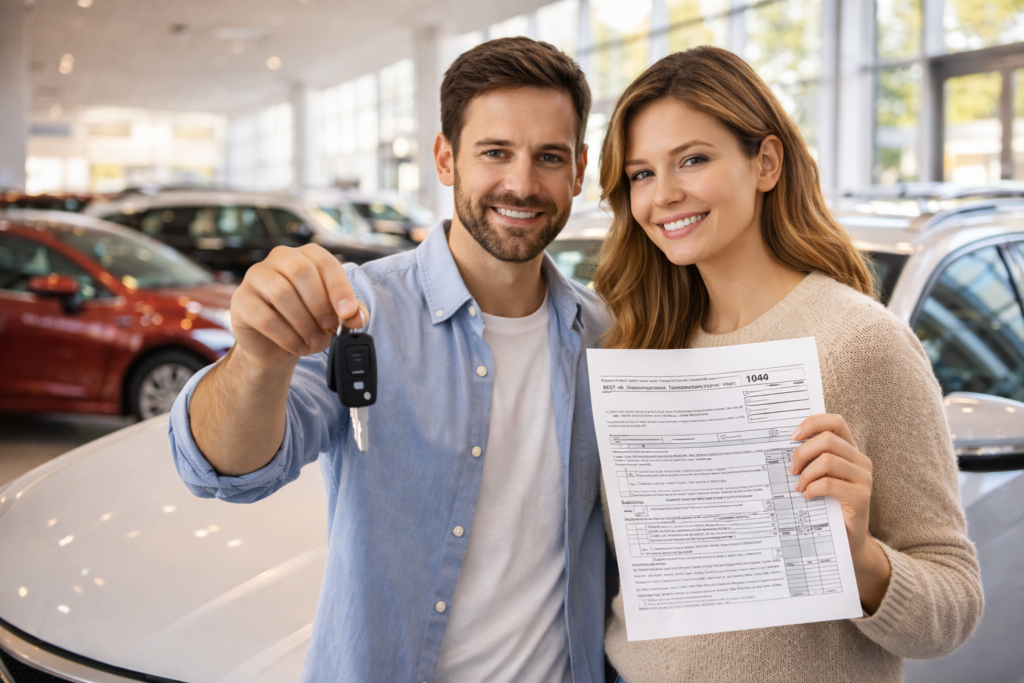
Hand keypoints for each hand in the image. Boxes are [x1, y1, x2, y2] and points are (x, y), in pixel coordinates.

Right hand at [229, 245, 368, 369]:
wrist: (274, 345)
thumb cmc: (306, 321)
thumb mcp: (333, 316)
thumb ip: (350, 312)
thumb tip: (356, 316)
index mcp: (305, 256)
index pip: (324, 262)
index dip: (338, 288)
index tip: (347, 312)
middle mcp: (279, 259)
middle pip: (300, 271)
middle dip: (319, 303)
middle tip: (328, 326)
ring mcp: (256, 277)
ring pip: (281, 293)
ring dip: (303, 322)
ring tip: (313, 340)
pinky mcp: (240, 301)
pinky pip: (264, 317)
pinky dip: (286, 336)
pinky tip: (298, 347)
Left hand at [789, 413, 890, 611]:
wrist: (847, 540)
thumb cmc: (827, 505)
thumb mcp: (817, 478)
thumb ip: (809, 461)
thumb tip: (778, 447)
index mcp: (850, 450)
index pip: (836, 422)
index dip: (813, 423)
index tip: (791, 436)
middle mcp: (860, 461)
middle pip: (827, 440)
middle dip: (802, 452)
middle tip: (790, 470)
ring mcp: (864, 478)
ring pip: (827, 461)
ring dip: (806, 474)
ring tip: (798, 487)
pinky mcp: (861, 497)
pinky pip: (830, 484)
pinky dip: (813, 488)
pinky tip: (807, 497)